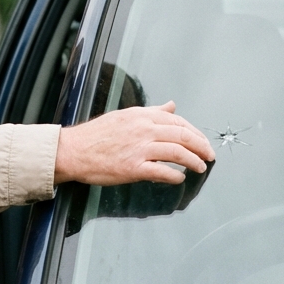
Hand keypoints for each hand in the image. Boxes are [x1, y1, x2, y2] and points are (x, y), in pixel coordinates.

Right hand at [54, 101, 214, 185]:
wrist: (73, 151)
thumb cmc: (96, 135)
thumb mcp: (125, 116)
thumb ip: (151, 112)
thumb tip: (171, 105)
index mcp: (141, 115)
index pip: (178, 121)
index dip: (195, 132)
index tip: (203, 141)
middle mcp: (143, 129)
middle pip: (183, 136)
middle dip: (201, 147)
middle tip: (210, 155)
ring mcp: (139, 149)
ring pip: (177, 153)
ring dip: (194, 161)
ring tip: (200, 167)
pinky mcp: (133, 168)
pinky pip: (162, 172)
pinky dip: (175, 176)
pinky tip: (179, 178)